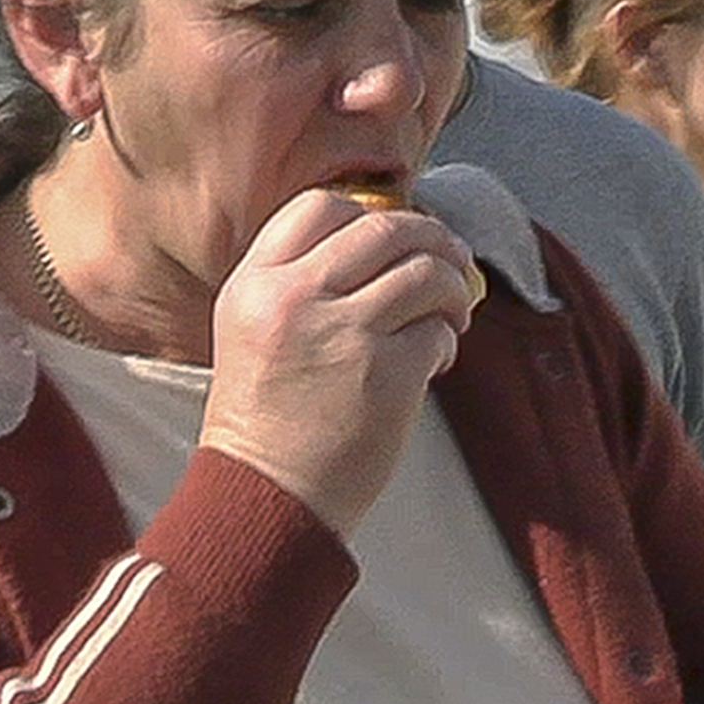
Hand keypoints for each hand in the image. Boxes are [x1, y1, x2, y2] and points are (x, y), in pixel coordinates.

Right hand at [195, 187, 475, 536]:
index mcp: (255, 284)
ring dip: (451, 290)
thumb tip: (382, 242)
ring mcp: (344, 334)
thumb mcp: (252, 331)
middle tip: (451, 262)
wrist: (263, 496)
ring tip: (451, 315)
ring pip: (425, 273)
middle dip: (431, 240)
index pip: (322, 206)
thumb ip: (298, 282)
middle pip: (385, 228)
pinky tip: (434, 362)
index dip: (370, 213)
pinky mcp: (386, 374)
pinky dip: (447, 342)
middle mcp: (296, 298)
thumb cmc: (263, 422)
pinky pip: (437, 332)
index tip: (395, 234)